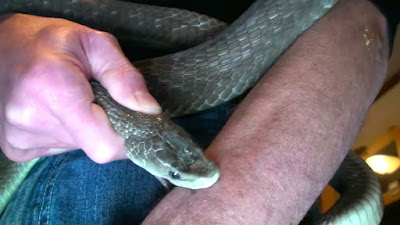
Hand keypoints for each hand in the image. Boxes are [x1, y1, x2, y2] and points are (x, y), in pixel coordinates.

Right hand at [0, 13, 160, 162]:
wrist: (0, 45)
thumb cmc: (49, 40)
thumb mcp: (95, 44)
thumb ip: (124, 77)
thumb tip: (149, 111)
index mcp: (54, 91)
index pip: (105, 146)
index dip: (127, 139)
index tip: (133, 121)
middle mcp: (31, 119)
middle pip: (94, 146)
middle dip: (106, 126)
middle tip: (97, 98)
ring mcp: (18, 137)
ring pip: (78, 147)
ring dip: (85, 128)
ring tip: (72, 100)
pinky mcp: (15, 147)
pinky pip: (59, 148)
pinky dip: (67, 132)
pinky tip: (56, 110)